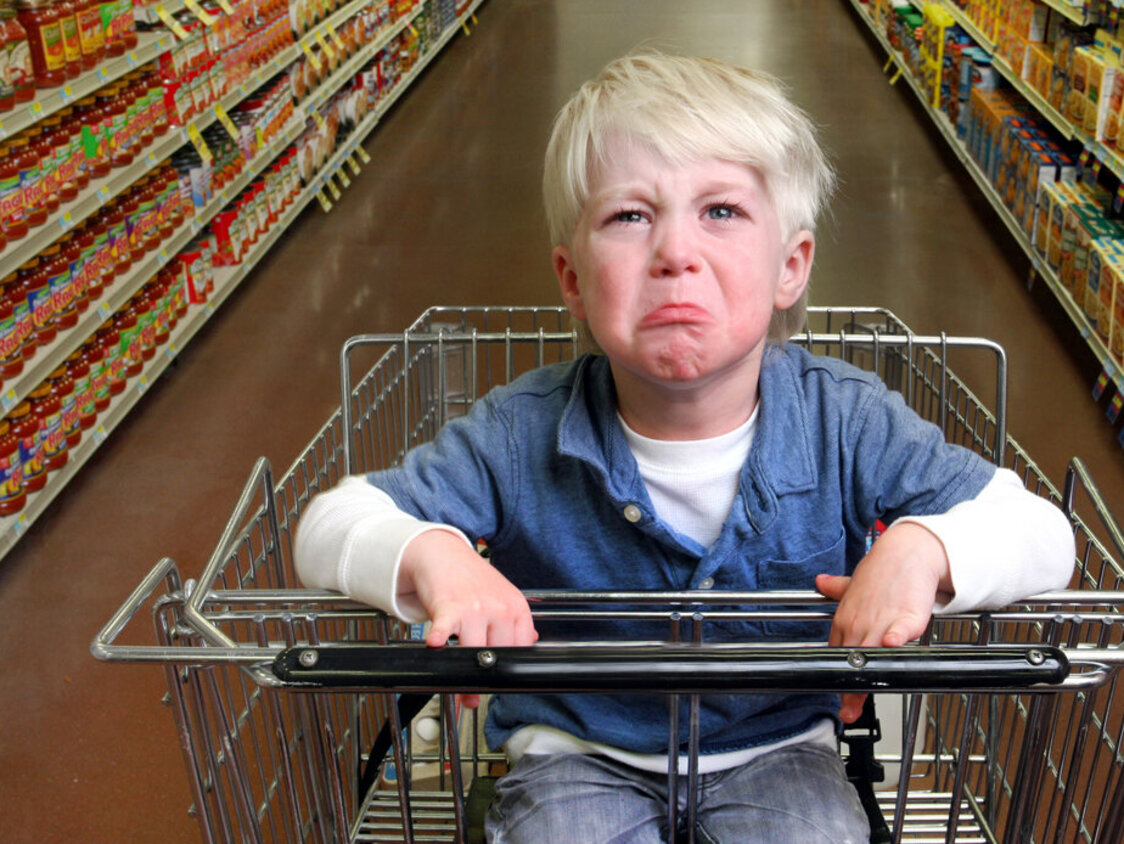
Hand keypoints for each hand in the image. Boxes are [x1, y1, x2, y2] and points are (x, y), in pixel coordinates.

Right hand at [398, 530, 537, 707]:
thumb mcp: (502, 595)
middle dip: (485, 679)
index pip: (520, 650)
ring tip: (457, 688)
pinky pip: (446, 625)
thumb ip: (515, 621)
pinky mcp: (449, 605)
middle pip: (498, 656)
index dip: (508, 672)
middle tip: (474, 696)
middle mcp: (500, 608)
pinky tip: (436, 644)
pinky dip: (440, 636)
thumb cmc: (470, 578)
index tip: (498, 685)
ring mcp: (476, 606)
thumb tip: (529, 643)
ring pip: (474, 651)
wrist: (443, 553)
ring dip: (463, 673)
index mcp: (517, 608)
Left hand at [815, 522, 950, 722]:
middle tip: (849, 711)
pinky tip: (890, 647)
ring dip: (868, 676)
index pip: (836, 655)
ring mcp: (880, 619)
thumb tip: (821, 582)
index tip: (840, 700)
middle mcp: (858, 622)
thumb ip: (837, 588)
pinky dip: (894, 639)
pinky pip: (898, 630)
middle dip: (851, 689)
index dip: (838, 679)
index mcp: (844, 620)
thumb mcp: (854, 583)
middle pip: (851, 661)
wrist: (907, 552)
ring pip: (871, 652)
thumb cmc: (882, 572)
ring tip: (861, 699)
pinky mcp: (906, 615)